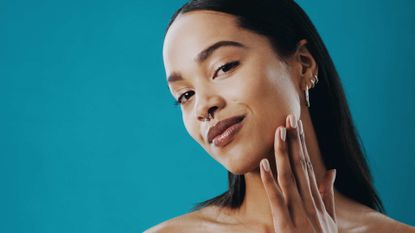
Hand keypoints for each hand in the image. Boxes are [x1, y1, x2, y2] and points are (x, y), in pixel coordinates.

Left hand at [260, 114, 336, 232]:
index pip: (307, 165)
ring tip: (277, 132)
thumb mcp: (329, 219)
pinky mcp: (286, 224)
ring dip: (282, 154)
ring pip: (289, 177)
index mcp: (316, 199)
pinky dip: (270, 181)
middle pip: (299, 166)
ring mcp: (298, 212)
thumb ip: (328, 194)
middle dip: (294, 141)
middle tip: (289, 117)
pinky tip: (263, 163)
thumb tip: (331, 171)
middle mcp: (308, 202)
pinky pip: (277, 199)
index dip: (301, 144)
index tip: (296, 125)